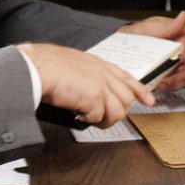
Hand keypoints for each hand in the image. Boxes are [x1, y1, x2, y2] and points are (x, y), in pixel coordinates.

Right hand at [19, 43, 153, 126]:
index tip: (147, 100)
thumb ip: (87, 76)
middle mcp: (103, 73)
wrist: (37, 68)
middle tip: (102, 118)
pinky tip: (77, 114)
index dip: (139, 90)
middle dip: (117, 112)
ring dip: (104, 120)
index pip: (126, 77)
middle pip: (126, 98)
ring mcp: (101, 85)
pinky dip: (88, 120)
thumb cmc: (46, 66)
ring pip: (118, 111)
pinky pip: (99, 117)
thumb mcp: (73, 66)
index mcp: (99, 64)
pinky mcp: (94, 97)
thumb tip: (88, 94)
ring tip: (88, 117)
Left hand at [117, 10, 184, 92]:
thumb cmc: (138, 33)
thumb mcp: (151, 27)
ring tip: (163, 84)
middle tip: (173, 78)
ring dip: (177, 82)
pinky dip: (169, 86)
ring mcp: (179, 61)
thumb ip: (168, 25)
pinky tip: (159, 85)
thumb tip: (184, 16)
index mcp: (184, 33)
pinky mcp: (172, 73)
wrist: (124, 46)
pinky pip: (176, 82)